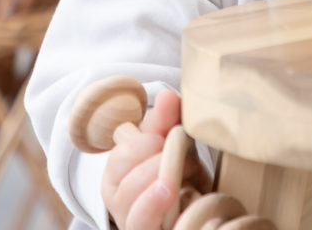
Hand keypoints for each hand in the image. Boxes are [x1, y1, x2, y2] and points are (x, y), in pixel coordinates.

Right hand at [100, 90, 207, 229]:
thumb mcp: (171, 147)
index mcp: (117, 176)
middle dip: (157, 163)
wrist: (194, 213)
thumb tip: (168, 96)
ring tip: (179, 179)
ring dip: (161, 185)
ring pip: (134, 206)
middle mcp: (119, 204)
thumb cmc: (176, 176)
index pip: (121, 154)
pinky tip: (170, 193)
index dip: (146, 144)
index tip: (168, 139)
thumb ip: (166, 122)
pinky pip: (142, 224)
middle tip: (186, 160)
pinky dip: (156, 207)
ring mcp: (134, 223)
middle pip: (126, 180)